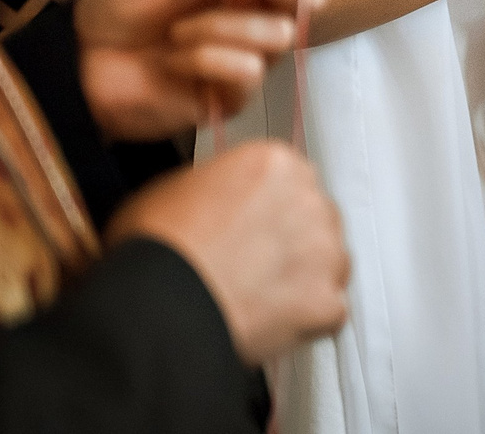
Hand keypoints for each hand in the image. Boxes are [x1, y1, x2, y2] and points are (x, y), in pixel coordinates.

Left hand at [77, 0, 327, 140]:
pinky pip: (246, 72)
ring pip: (277, 36)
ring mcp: (243, 61)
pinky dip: (207, 59)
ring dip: (223, 26)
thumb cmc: (119, 11)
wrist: (76, 61)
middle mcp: (252, 21)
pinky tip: (173, 60)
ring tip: (176, 31)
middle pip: (307, 0)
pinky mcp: (228, 98)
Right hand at [108, 142, 347, 365]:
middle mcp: (309, 199)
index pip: (290, 180)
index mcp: (275, 163)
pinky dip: (304, 321)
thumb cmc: (155, 252)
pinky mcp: (327, 301)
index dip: (268, 208)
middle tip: (253, 265)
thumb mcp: (170, 188)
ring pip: (328, 263)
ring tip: (256, 297)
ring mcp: (324, 251)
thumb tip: (219, 195)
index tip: (255, 226)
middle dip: (290, 242)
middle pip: (315, 219)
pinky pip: (327, 311)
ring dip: (303, 279)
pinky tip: (267, 322)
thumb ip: (216, 183)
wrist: (157, 309)